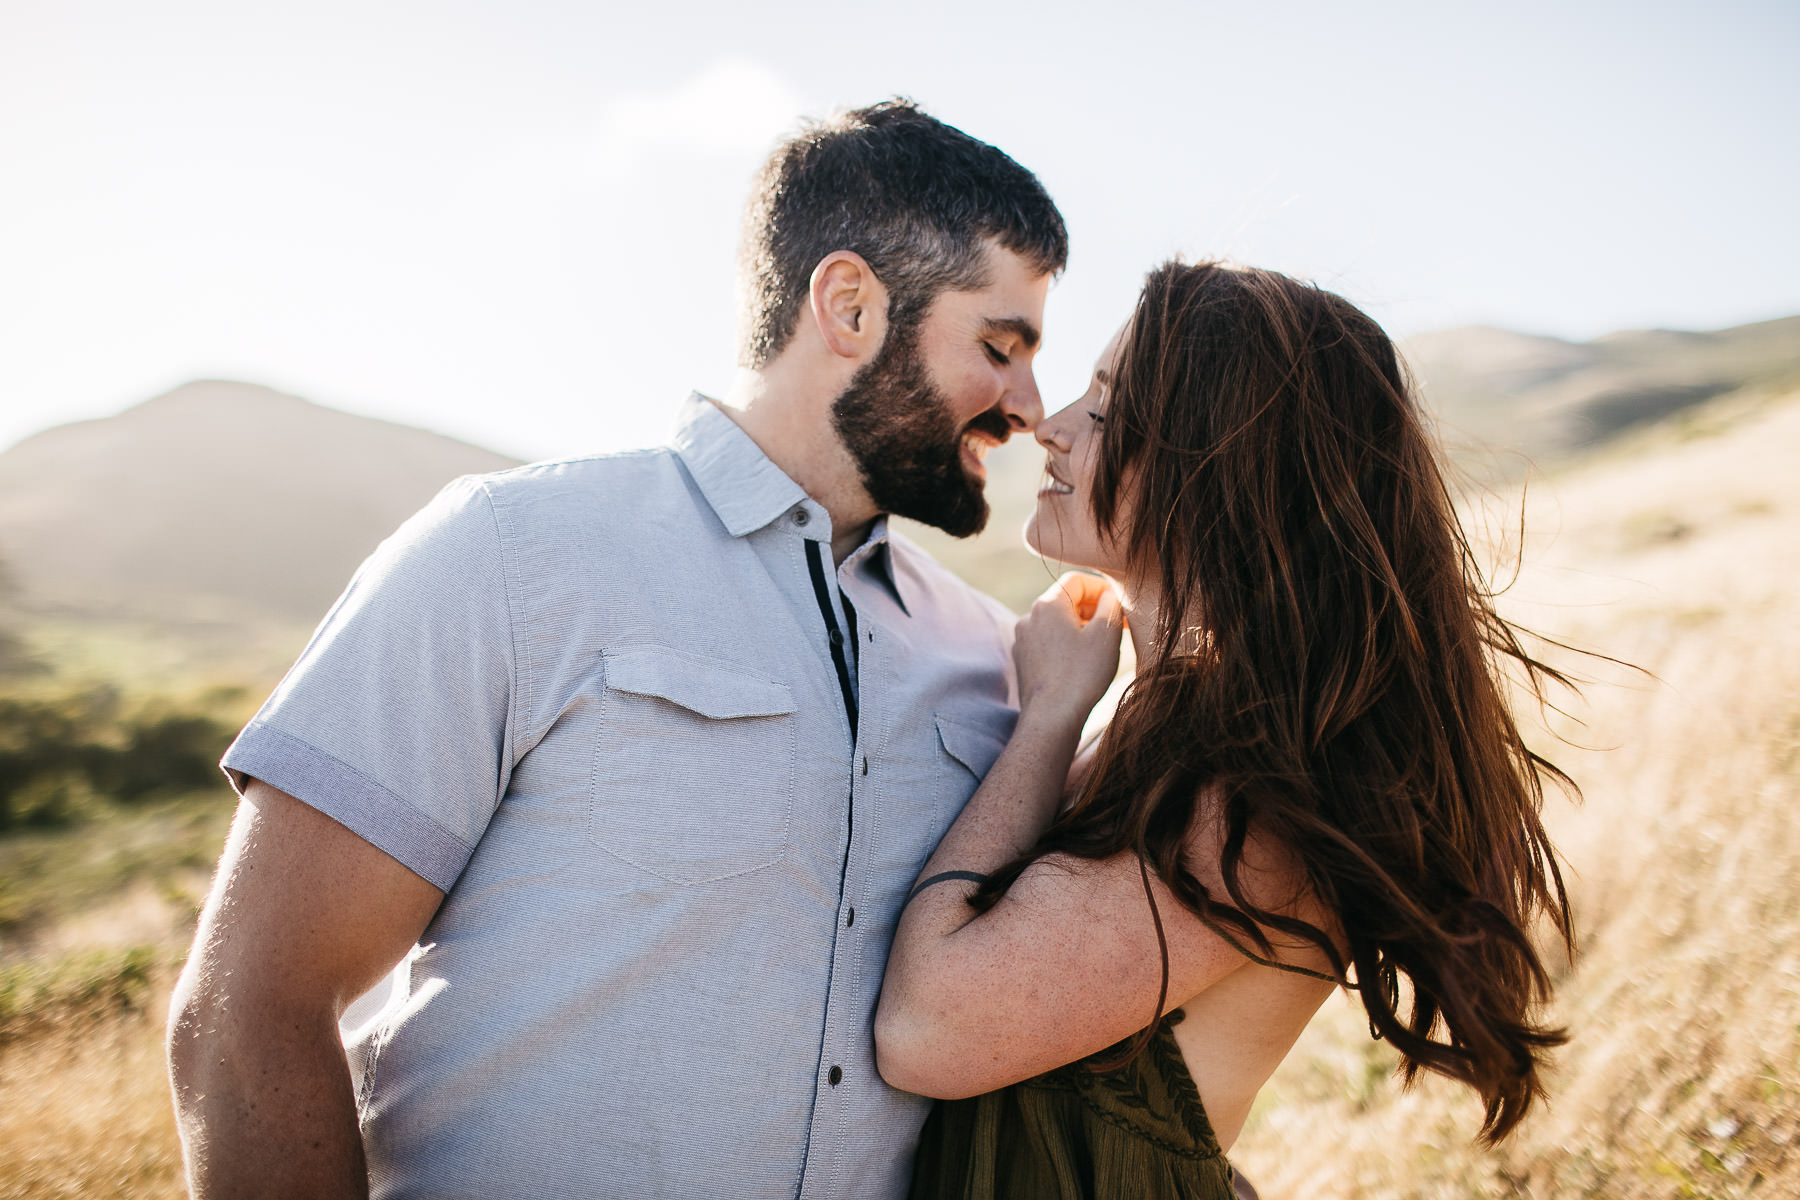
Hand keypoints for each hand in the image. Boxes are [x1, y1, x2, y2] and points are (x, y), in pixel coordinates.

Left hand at [1013, 573, 1123, 728]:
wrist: (1052, 718)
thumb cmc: (1082, 675)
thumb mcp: (1107, 633)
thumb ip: (1110, 605)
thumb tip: (1108, 596)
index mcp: (1048, 604)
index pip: (1077, 580)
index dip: (1102, 587)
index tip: (1119, 604)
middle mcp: (1030, 617)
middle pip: (1066, 601)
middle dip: (1093, 610)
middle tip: (1118, 625)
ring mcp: (1023, 640)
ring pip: (1057, 623)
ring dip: (1081, 628)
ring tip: (1103, 645)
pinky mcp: (1024, 661)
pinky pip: (1049, 642)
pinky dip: (1067, 645)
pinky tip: (1083, 663)